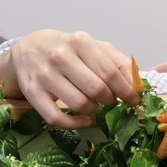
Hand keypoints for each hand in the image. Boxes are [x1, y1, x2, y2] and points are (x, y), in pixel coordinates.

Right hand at [3, 29, 139, 127]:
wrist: (27, 49)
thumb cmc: (66, 49)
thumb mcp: (92, 47)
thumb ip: (117, 62)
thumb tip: (139, 84)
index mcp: (80, 42)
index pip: (110, 73)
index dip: (126, 91)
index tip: (133, 100)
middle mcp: (61, 56)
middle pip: (96, 90)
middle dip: (109, 101)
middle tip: (110, 102)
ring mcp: (44, 75)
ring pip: (79, 104)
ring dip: (93, 111)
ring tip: (94, 106)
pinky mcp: (32, 93)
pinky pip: (57, 118)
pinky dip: (75, 124)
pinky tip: (83, 119)